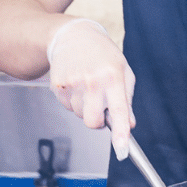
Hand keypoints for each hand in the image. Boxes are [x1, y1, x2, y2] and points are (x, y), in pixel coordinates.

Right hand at [47, 19, 135, 157]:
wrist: (74, 36)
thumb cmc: (104, 55)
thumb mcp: (123, 71)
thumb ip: (127, 99)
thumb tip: (129, 125)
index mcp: (113, 77)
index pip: (119, 111)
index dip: (121, 133)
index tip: (123, 150)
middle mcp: (92, 81)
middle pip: (94, 122)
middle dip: (99, 120)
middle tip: (102, 104)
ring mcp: (72, 84)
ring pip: (80, 116)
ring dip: (86, 107)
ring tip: (89, 86)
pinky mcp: (57, 86)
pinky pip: (68, 108)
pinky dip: (74, 102)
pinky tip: (77, 84)